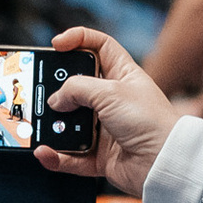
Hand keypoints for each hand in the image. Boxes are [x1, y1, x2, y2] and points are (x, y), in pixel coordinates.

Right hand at [35, 26, 181, 196]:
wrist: (164, 163)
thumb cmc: (150, 121)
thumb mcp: (111, 92)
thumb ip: (77, 89)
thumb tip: (55, 100)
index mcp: (122, 75)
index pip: (99, 46)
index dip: (78, 39)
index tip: (57, 44)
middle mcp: (112, 100)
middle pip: (76, 86)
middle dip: (56, 88)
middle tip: (38, 88)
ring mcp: (104, 128)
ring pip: (68, 123)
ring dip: (52, 125)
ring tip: (41, 124)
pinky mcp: (99, 155)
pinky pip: (70, 156)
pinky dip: (56, 156)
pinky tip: (45, 152)